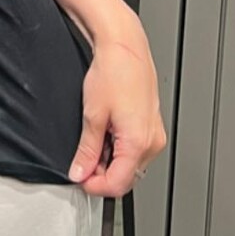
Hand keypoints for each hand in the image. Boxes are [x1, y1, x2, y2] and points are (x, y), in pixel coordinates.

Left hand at [69, 27, 166, 196]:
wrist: (125, 48)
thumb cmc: (113, 73)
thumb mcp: (92, 116)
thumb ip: (87, 150)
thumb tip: (80, 171)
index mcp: (139, 143)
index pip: (118, 185)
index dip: (95, 186)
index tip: (80, 179)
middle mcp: (152, 142)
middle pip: (126, 177)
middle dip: (102, 174)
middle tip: (82, 160)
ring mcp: (154, 135)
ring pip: (131, 164)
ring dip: (110, 161)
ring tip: (95, 138)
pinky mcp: (151, 127)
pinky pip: (135, 149)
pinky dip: (118, 148)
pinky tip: (106, 132)